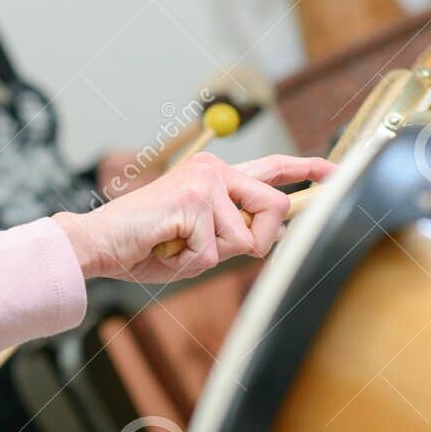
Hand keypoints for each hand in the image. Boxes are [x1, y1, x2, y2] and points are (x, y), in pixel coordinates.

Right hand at [52, 153, 333, 282]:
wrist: (97, 243)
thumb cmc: (141, 245)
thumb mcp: (197, 239)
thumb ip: (231, 230)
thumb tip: (276, 233)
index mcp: (212, 175)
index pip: (270, 168)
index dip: (306, 169)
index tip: (333, 173)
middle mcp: (212, 170)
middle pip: (274, 207)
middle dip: (258, 241)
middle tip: (214, 250)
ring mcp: (204, 182)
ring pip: (243, 239)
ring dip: (209, 257)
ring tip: (174, 247)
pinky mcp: (194, 201)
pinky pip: (214, 251)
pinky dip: (188, 263)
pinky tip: (164, 249)